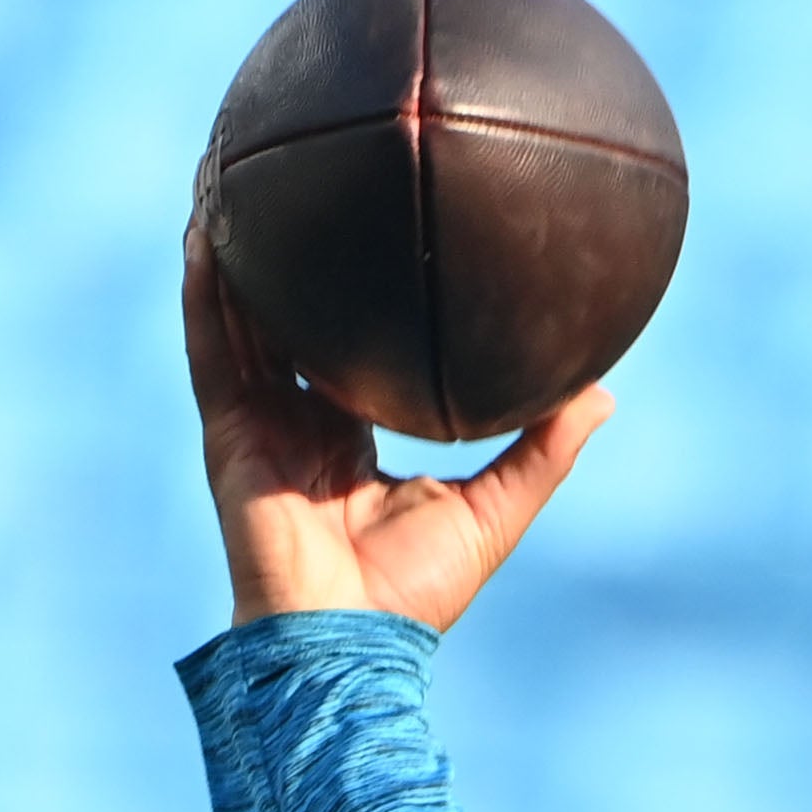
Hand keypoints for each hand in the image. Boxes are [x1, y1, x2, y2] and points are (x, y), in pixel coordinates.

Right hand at [181, 216, 612, 631]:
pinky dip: (208, 289)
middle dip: (282, 253)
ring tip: (239, 169)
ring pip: (237, 316)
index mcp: (346, 435)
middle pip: (282, 318)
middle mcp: (296, 421)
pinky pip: (211, 347)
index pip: (343, 348)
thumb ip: (543, 448)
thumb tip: (603, 392)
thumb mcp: (496, 507)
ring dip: (234, 247)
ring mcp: (258, 424)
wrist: (350, 642)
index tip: (371, 234)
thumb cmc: (417, 593)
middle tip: (299, 173)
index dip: (349, 295)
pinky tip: (211, 229)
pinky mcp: (230, 432)